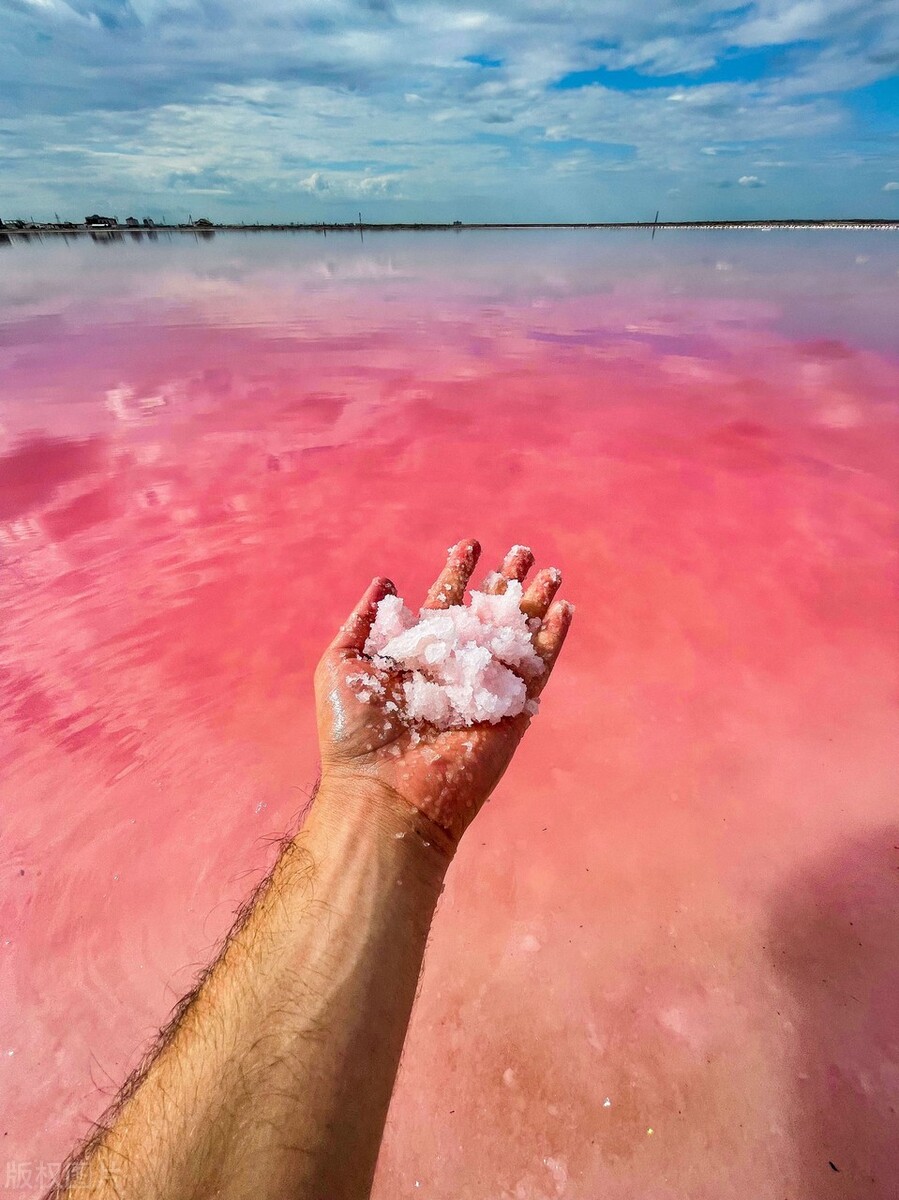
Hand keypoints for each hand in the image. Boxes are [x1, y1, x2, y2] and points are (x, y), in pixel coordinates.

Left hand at [314, 540, 572, 844]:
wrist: (384, 791)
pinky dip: (552, 639)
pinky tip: (564, 609)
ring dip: (535, 603)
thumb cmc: (353, 732)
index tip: (471, 545)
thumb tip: (385, 580)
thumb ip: (364, 620)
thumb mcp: (341, 663)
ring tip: (551, 571)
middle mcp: (453, 668)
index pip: (443, 603)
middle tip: (522, 549)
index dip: (458, 572)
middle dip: (505, 581)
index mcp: (416, 655)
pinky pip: (537, 669)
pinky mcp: (511, 711)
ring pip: (518, 636)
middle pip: (487, 614)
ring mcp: (484, 688)